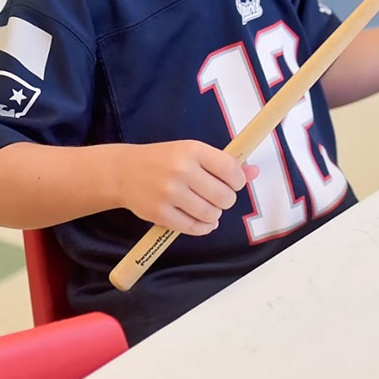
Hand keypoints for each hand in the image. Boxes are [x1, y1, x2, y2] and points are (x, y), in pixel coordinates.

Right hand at [112, 140, 253, 235]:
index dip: (238, 181)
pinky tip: (200, 221)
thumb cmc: (164, 160)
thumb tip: (254, 172)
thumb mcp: (192, 152)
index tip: (232, 183)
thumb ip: (223, 163)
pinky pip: (194, 227)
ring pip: (211, 215)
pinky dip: (202, 227)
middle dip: (226, 200)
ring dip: (214, 215)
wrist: (124, 172)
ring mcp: (169, 193)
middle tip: (217, 197)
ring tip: (207, 208)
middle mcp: (181, 170)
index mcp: (192, 150)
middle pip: (224, 197)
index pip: (230, 170)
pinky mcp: (160, 213)